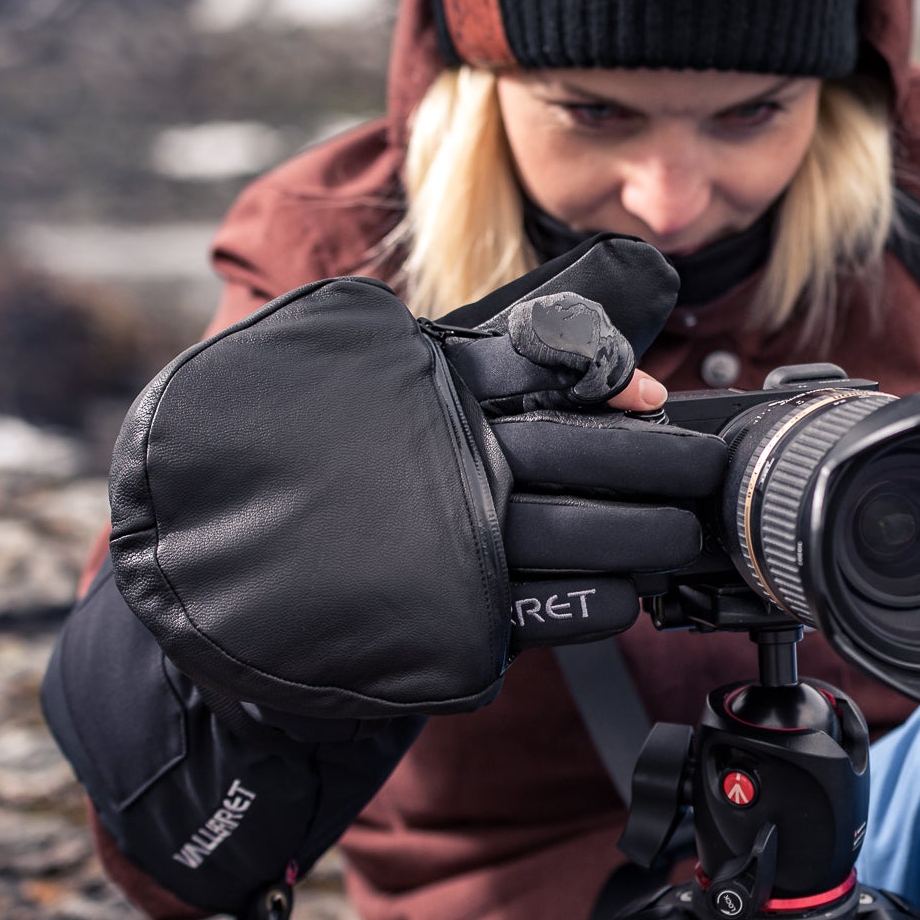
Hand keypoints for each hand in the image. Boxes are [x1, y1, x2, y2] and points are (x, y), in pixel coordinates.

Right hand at [106, 235, 716, 719]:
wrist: (219, 573)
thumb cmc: (328, 456)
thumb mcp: (405, 362)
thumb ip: (520, 331)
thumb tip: (643, 297)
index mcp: (427, 382)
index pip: (545, 361)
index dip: (609, 376)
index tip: (652, 398)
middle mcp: (437, 459)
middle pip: (582, 452)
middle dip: (658, 464)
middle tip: (700, 470)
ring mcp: (441, 545)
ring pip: (580, 533)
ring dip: (646, 534)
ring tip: (679, 531)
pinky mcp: (444, 622)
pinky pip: (552, 609)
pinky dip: (603, 598)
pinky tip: (625, 590)